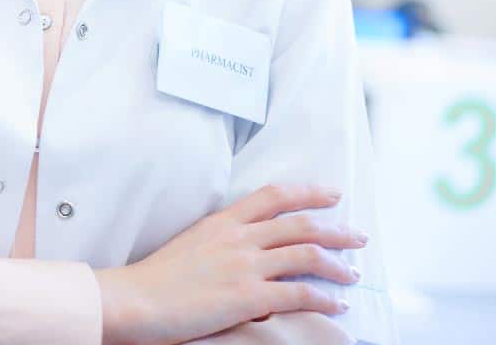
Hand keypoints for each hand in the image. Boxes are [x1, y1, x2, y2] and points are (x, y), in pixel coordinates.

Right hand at [95, 183, 366, 344]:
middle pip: (299, 224)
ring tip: (354, 272)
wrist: (137, 298)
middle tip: (358, 235)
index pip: (274, 195)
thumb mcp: (192, 243)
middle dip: (335, 228)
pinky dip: (323, 297)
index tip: (331, 193)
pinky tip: (337, 303)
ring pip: (305, 254)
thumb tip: (244, 246)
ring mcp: (245, 265)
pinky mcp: (248, 295)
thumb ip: (221, 239)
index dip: (307, 192)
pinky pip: (297, 293)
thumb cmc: (158, 277)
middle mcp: (239, 236)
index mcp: (224, 220)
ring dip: (336, 263)